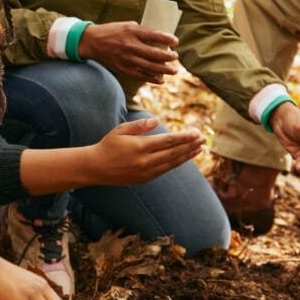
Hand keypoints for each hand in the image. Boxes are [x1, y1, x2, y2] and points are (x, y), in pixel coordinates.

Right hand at [77, 21, 178, 83]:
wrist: (92, 42)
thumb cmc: (112, 31)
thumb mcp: (127, 25)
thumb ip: (142, 31)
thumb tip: (159, 38)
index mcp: (132, 32)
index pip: (155, 35)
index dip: (168, 39)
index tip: (176, 41)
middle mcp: (130, 46)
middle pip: (155, 54)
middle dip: (169, 57)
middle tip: (176, 57)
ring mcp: (127, 59)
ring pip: (151, 67)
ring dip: (165, 70)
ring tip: (174, 71)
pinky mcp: (123, 69)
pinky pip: (141, 76)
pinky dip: (152, 79)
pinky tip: (160, 80)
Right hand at [88, 117, 203, 185]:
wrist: (96, 168)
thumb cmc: (108, 145)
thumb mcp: (121, 130)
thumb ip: (140, 125)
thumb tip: (157, 120)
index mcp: (140, 147)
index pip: (167, 141)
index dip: (184, 137)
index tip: (196, 133)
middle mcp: (145, 161)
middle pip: (173, 153)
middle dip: (190, 145)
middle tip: (203, 138)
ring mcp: (146, 172)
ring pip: (172, 163)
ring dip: (187, 155)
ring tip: (199, 149)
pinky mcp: (145, 179)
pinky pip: (165, 170)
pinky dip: (176, 163)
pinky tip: (184, 157)